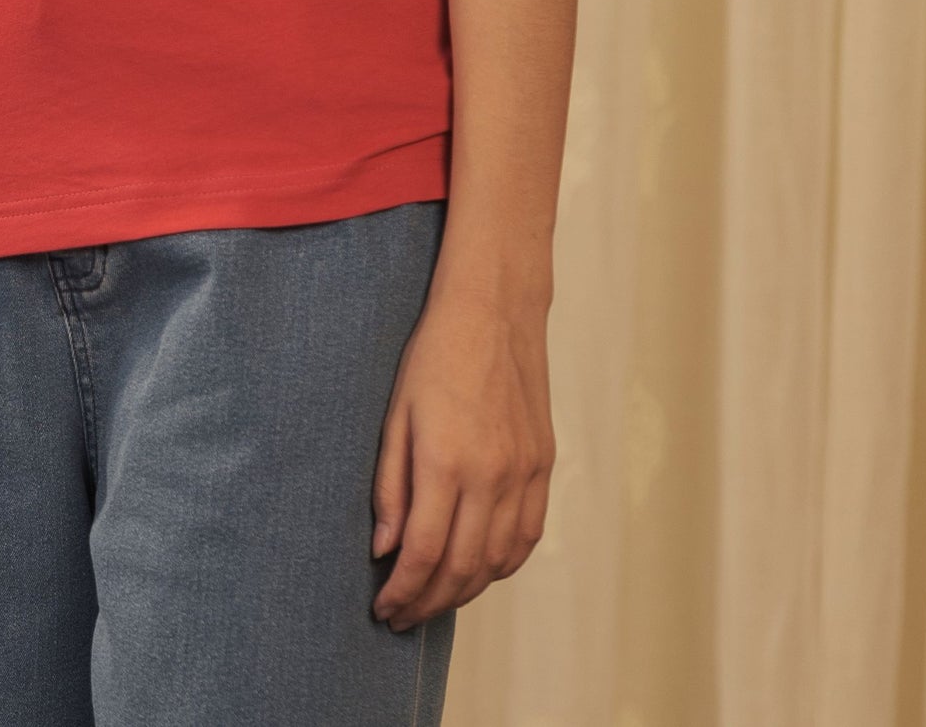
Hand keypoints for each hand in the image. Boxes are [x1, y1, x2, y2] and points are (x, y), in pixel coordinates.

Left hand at [369, 282, 554, 629]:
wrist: (494, 310)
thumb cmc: (434, 355)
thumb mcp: (395, 414)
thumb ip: (390, 486)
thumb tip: (384, 550)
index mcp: (446, 462)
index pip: (422, 554)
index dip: (401, 592)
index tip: (382, 609)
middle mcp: (491, 476)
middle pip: (460, 569)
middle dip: (427, 603)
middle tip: (401, 616)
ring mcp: (523, 474)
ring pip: (496, 562)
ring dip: (463, 592)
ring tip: (432, 600)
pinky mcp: (542, 466)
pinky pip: (526, 537)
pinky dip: (501, 566)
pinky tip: (478, 571)